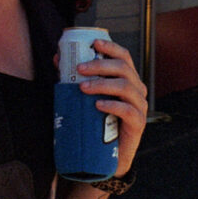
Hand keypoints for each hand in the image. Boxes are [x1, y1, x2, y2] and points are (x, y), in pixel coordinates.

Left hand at [76, 37, 147, 175]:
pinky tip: (97, 105)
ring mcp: (140, 106)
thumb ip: (76, 78)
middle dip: (100, 65)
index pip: (124, 57)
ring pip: (126, 87)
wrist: (108, 155)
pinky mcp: (138, 124)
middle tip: (79, 69)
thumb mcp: (88, 97)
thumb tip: (58, 59)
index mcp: (128, 79)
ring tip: (83, 88)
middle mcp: (137, 90)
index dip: (111, 47)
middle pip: (123, 69)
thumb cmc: (99, 121)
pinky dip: (112, 105)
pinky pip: (129, 110)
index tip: (94, 43)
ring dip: (103, 84)